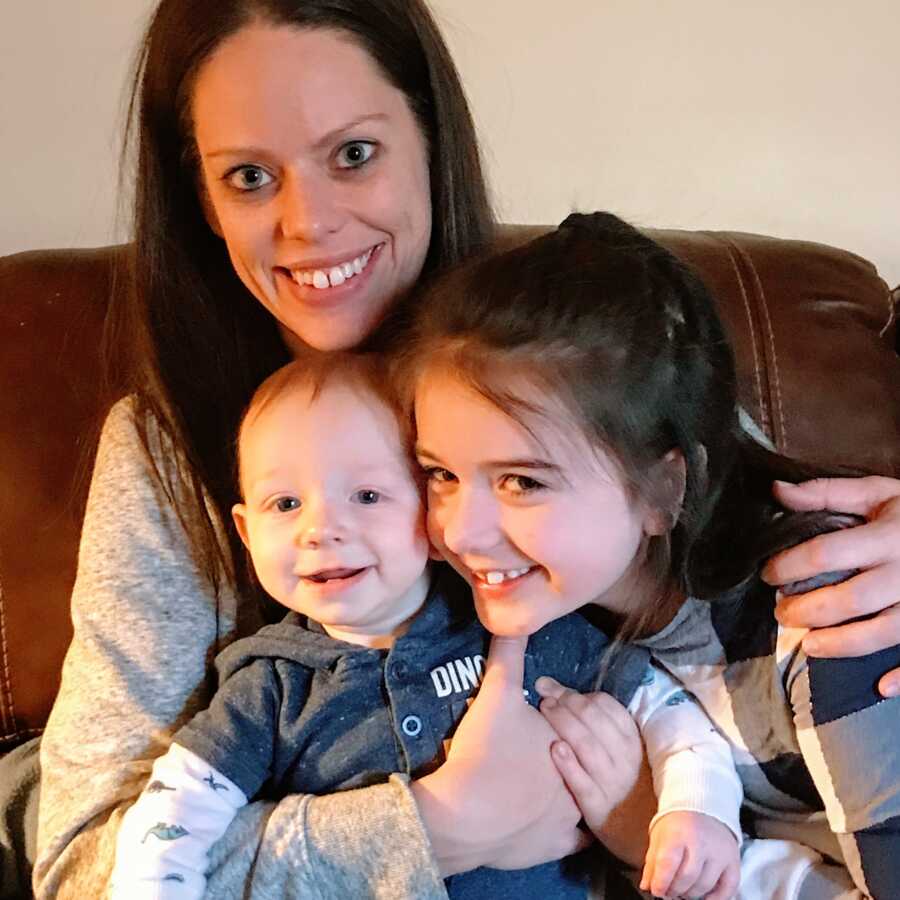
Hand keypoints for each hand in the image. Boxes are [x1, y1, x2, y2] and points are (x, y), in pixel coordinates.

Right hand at [411, 636, 586, 876]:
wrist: (464, 812)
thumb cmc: (484, 751)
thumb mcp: (496, 694)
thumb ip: (507, 655)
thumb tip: (511, 622)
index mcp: (566, 741)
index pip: (573, 727)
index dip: (557, 723)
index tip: (538, 726)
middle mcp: (576, 778)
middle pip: (576, 761)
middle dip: (564, 756)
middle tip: (539, 753)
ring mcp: (568, 817)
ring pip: (578, 799)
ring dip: (567, 791)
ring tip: (546, 783)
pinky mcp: (554, 847)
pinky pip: (573, 838)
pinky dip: (565, 831)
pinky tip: (555, 822)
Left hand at [536, 676, 651, 866]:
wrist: (645, 836)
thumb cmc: (629, 786)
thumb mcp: (625, 753)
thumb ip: (602, 725)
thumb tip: (565, 693)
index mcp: (632, 739)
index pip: (606, 705)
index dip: (576, 693)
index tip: (553, 688)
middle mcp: (625, 757)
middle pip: (592, 718)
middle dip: (565, 701)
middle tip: (543, 696)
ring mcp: (612, 783)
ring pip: (586, 744)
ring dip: (563, 722)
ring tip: (543, 710)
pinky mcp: (599, 809)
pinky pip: (582, 783)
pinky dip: (568, 764)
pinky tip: (554, 749)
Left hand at [641, 811, 739, 899]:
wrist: (704, 808)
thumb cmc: (679, 824)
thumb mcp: (659, 836)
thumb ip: (652, 862)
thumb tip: (647, 885)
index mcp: (678, 832)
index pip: (668, 862)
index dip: (660, 882)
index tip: (656, 889)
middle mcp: (701, 841)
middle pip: (687, 877)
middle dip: (675, 890)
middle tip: (668, 891)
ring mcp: (720, 852)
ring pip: (705, 885)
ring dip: (691, 894)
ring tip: (682, 890)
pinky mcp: (733, 861)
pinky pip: (729, 888)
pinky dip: (716, 898)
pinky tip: (704, 897)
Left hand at [763, 477, 899, 696]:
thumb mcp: (877, 492)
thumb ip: (828, 493)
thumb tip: (776, 491)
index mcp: (888, 536)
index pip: (826, 554)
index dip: (789, 565)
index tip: (768, 573)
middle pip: (850, 599)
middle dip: (808, 611)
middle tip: (782, 614)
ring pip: (883, 632)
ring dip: (843, 644)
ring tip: (811, 646)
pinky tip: (881, 688)